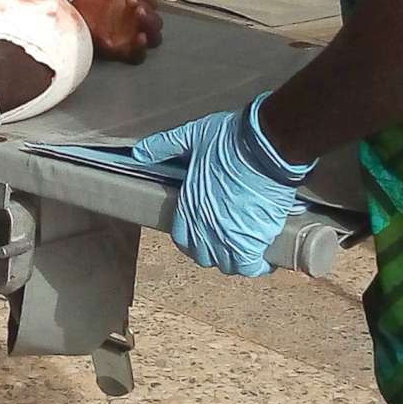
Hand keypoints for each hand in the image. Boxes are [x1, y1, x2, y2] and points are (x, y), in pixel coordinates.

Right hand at [74, 0, 163, 61]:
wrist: (83, 9)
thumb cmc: (82, 25)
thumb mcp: (83, 32)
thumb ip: (92, 37)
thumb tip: (101, 39)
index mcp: (121, 50)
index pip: (138, 56)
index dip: (140, 49)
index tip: (139, 37)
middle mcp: (133, 39)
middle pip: (154, 37)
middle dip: (148, 24)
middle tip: (138, 11)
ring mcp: (138, 24)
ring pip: (155, 21)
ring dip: (146, 10)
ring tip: (131, 0)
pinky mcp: (138, 8)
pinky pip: (151, 3)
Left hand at [130, 96, 314, 276]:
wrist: (264, 148)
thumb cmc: (230, 140)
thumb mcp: (191, 136)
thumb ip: (163, 146)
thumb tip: (138, 153)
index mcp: (188, 205)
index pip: (181, 239)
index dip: (193, 240)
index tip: (205, 235)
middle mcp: (203, 227)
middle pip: (204, 256)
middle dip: (215, 252)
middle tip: (228, 241)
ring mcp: (226, 238)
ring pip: (227, 264)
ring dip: (236, 260)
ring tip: (248, 249)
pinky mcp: (251, 242)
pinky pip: (250, 267)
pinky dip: (258, 266)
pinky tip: (264, 259)